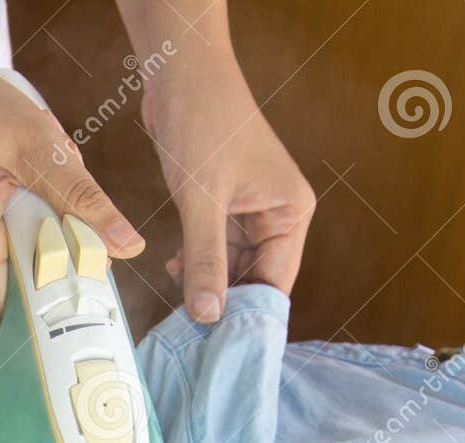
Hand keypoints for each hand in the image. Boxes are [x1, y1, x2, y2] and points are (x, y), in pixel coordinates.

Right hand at [0, 44, 143, 318]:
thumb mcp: (33, 142)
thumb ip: (82, 199)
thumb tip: (129, 247)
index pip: (25, 309)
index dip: (60, 288)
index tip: (84, 257)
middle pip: (18, 288)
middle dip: (47, 247)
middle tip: (45, 195)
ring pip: (6, 267)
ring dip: (28, 233)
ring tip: (17, 183)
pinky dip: (6, 226)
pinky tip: (1, 187)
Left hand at [143, 52, 315, 319]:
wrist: (181, 73)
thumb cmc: (202, 121)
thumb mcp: (201, 200)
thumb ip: (204, 260)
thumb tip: (208, 315)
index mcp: (291, 213)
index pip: (275, 283)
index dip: (247, 315)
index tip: (218, 346)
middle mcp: (278, 215)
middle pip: (255, 279)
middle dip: (223, 302)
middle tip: (191, 334)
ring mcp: (251, 210)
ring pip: (232, 266)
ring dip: (206, 283)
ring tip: (179, 306)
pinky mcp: (225, 204)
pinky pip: (215, 247)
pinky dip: (196, 261)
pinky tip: (174, 269)